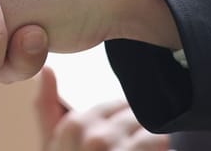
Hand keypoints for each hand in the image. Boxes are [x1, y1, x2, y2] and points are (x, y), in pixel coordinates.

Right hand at [36, 67, 168, 150]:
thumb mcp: (50, 146)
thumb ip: (47, 106)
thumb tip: (46, 68)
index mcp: (73, 125)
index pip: (114, 105)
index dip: (120, 121)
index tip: (120, 137)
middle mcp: (97, 136)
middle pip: (136, 115)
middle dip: (138, 130)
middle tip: (130, 150)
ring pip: (153, 129)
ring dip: (153, 143)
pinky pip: (164, 144)